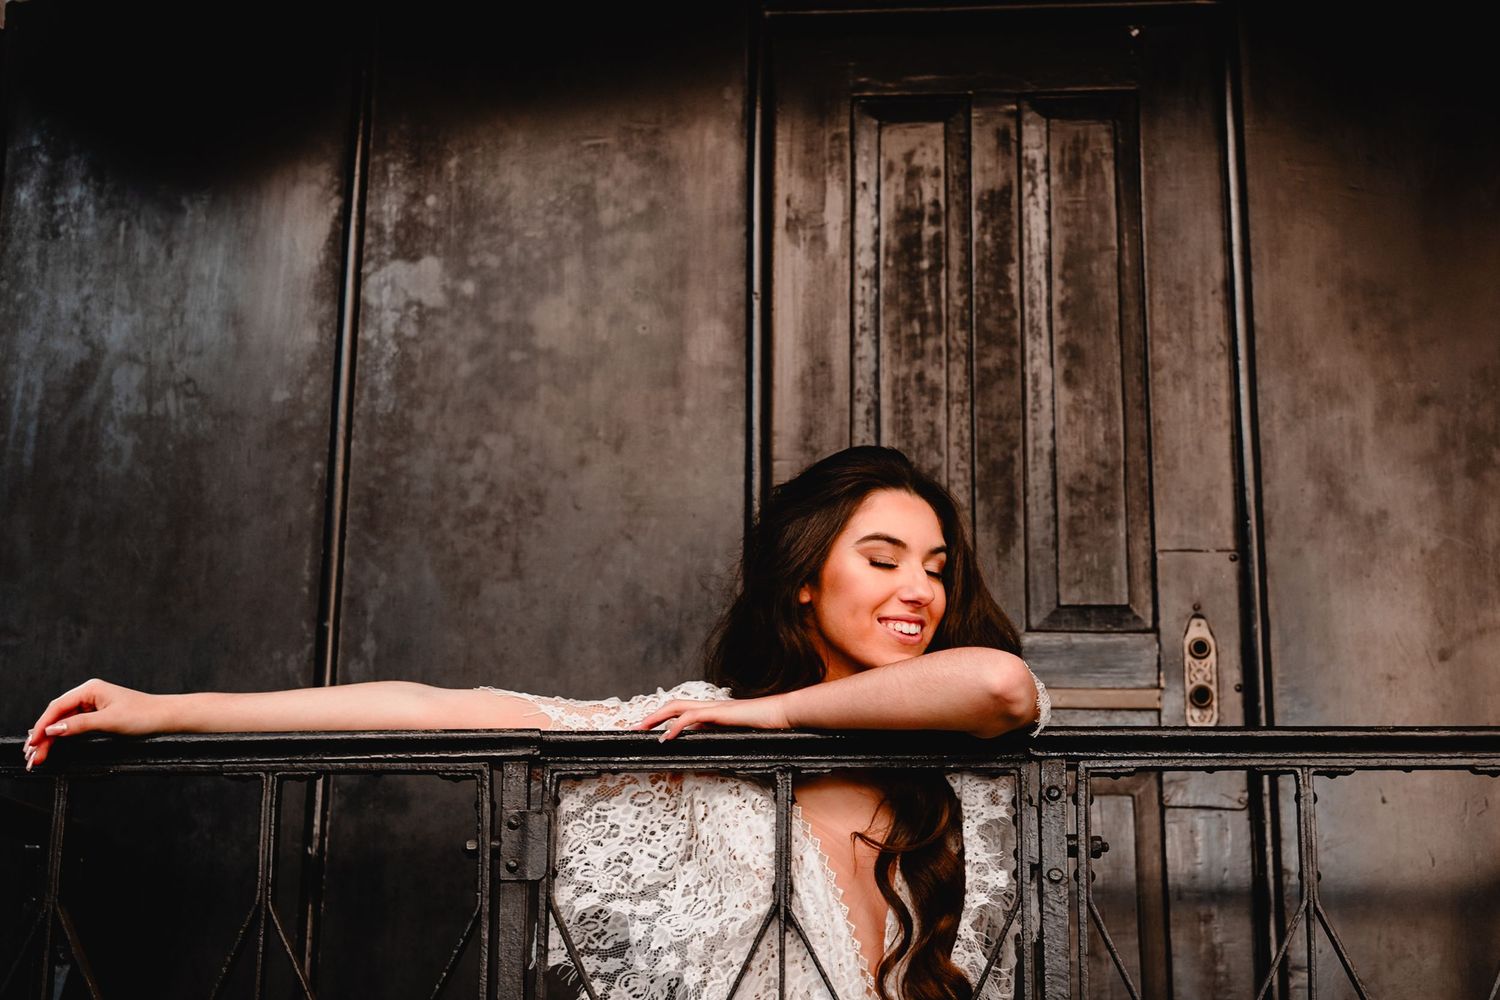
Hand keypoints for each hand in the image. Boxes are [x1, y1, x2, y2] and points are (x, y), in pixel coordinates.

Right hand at [23, 679, 164, 769]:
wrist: (166, 717)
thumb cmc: (144, 714)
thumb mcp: (109, 721)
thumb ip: (79, 725)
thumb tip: (54, 729)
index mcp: (90, 689)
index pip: (57, 706)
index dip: (42, 725)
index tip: (33, 741)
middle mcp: (90, 694)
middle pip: (58, 715)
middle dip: (43, 734)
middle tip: (32, 754)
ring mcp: (93, 704)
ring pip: (65, 721)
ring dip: (51, 737)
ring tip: (39, 754)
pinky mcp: (98, 714)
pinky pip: (75, 725)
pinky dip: (64, 736)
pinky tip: (53, 745)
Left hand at [633, 695, 791, 741]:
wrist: (784, 714)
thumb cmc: (766, 726)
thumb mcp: (739, 736)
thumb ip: (723, 740)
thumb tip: (708, 752)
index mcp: (713, 712)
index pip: (682, 710)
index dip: (664, 718)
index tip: (649, 730)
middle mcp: (710, 706)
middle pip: (673, 705)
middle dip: (652, 716)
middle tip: (635, 729)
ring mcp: (715, 708)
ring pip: (678, 707)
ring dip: (657, 718)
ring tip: (643, 730)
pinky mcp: (721, 713)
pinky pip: (693, 717)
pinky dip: (677, 726)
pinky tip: (668, 736)